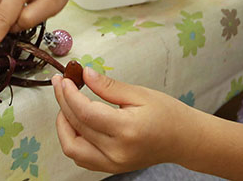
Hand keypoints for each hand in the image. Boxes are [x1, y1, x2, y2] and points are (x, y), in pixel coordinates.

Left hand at [53, 67, 195, 172]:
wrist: (182, 140)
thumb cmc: (167, 114)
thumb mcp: (139, 93)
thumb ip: (108, 86)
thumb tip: (85, 74)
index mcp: (127, 129)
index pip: (86, 112)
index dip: (69, 94)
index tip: (64, 79)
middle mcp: (117, 151)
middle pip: (76, 127)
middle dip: (63, 102)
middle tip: (60, 84)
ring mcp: (112, 164)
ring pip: (72, 148)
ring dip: (63, 125)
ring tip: (67, 103)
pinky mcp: (110, 168)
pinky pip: (81, 157)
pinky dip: (72, 139)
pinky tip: (76, 121)